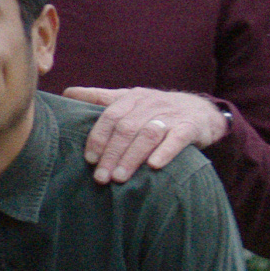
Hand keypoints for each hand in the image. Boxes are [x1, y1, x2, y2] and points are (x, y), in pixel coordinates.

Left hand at [63, 87, 228, 183]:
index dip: (98, 137)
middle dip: (111, 154)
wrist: (202, 111)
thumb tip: (67, 92)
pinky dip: (165, 152)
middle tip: (101, 177)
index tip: (89, 158)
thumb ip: (100, 98)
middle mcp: (150, 103)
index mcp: (133, 97)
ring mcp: (171, 115)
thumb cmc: (157, 109)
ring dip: (131, 157)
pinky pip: (177, 139)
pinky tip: (153, 166)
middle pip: (126, 128)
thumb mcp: (131, 100)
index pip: (110, 116)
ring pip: (147, 135)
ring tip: (119, 178)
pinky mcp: (191, 127)